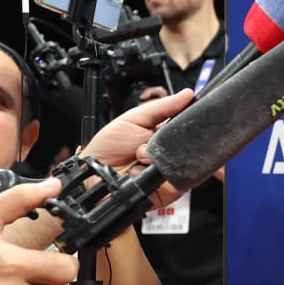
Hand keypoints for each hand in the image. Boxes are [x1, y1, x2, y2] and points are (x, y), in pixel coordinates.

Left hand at [80, 88, 193, 204]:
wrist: (95, 176)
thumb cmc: (108, 147)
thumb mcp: (134, 118)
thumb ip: (161, 107)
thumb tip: (187, 94)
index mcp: (165, 134)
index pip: (186, 125)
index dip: (185, 121)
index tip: (179, 117)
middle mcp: (170, 153)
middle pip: (188, 144)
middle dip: (167, 140)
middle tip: (147, 140)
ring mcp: (172, 172)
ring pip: (182, 161)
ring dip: (159, 158)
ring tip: (140, 156)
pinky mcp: (170, 190)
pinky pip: (177, 180)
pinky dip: (159, 174)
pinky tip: (141, 170)